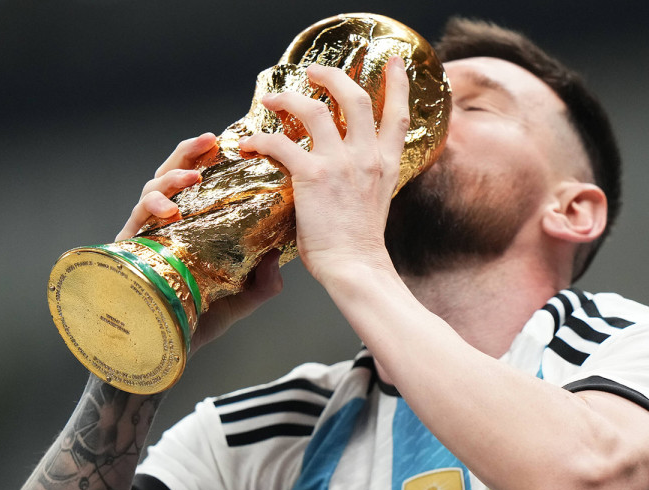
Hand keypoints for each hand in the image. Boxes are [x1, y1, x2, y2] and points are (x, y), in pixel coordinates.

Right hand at [118, 133, 283, 350]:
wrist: (169, 352)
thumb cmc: (201, 322)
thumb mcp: (242, 299)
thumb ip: (263, 281)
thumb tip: (276, 256)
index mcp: (194, 228)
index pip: (201, 186)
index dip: (211, 161)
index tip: (232, 143)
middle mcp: (168, 227)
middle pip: (174, 176)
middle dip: (189, 153)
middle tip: (209, 140)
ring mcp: (146, 236)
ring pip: (151, 190)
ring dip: (172, 177)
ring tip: (193, 175)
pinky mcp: (127, 250)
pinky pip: (134, 220)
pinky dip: (151, 207)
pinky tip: (169, 209)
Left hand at [237, 58, 411, 282]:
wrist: (356, 267)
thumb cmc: (359, 245)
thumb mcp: (377, 202)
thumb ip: (367, 178)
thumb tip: (348, 172)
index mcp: (387, 164)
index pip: (399, 115)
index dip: (397, 83)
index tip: (395, 62)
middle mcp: (367, 157)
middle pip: (355, 97)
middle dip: (332, 76)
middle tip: (314, 71)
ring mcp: (341, 163)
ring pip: (314, 109)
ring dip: (289, 97)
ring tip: (273, 98)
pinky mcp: (313, 176)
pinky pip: (281, 143)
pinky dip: (260, 139)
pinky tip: (249, 145)